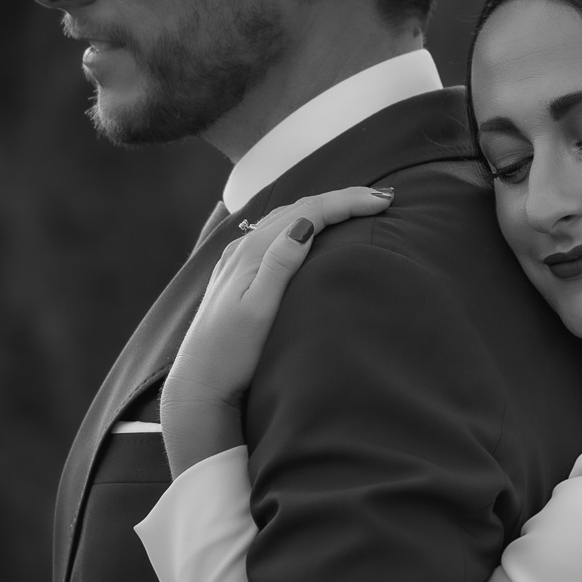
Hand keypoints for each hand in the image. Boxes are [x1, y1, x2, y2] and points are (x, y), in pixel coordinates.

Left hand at [160, 185, 395, 475]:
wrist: (198, 383)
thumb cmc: (230, 355)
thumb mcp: (258, 312)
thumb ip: (279, 265)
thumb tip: (304, 225)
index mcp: (254, 253)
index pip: (308, 212)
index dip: (347, 202)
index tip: (383, 201)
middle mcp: (243, 248)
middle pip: (299, 208)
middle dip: (341, 199)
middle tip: (380, 199)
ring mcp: (238, 259)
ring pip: (286, 218)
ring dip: (322, 208)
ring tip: (354, 207)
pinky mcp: (236, 273)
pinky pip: (274, 232)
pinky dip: (301, 222)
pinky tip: (308, 229)